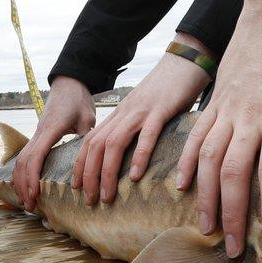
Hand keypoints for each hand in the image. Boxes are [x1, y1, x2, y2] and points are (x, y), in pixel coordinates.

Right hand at [12, 76, 95, 210]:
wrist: (69, 83)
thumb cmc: (78, 99)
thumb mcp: (87, 117)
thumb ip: (86, 137)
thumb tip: (91, 160)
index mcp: (50, 129)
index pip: (36, 156)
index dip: (33, 178)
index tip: (35, 195)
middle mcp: (38, 133)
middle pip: (23, 162)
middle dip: (24, 186)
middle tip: (31, 207)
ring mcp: (36, 134)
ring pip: (20, 160)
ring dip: (20, 181)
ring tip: (27, 201)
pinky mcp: (37, 135)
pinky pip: (25, 156)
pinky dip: (21, 172)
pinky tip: (25, 185)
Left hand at [72, 35, 212, 205]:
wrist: (185, 62)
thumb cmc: (168, 90)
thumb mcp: (145, 110)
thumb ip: (136, 129)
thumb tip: (131, 156)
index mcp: (120, 115)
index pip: (90, 142)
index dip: (80, 165)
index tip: (76, 187)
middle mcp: (125, 113)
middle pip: (96, 146)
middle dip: (89, 175)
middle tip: (88, 200)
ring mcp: (141, 111)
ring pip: (114, 143)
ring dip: (107, 172)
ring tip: (107, 196)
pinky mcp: (161, 109)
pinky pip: (146, 135)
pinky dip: (139, 156)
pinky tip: (136, 176)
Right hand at [175, 12, 261, 257]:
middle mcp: (249, 118)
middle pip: (234, 173)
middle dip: (232, 215)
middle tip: (232, 249)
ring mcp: (226, 109)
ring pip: (207, 159)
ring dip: (205, 197)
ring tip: (206, 228)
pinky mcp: (212, 102)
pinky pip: (193, 136)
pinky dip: (185, 163)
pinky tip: (181, 186)